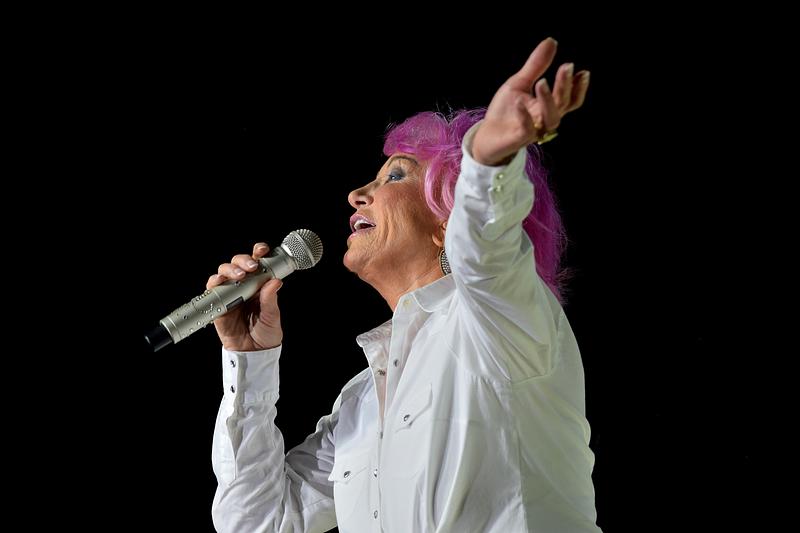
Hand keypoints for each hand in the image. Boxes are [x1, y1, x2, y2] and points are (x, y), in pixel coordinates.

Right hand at [206, 242, 283, 350]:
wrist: (254, 353)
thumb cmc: (266, 333)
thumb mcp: (272, 316)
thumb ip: (271, 299)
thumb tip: (275, 281)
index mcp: (259, 284)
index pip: (257, 263)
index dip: (258, 253)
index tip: (262, 250)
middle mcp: (243, 286)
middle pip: (238, 264)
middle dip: (243, 260)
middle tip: (252, 267)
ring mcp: (229, 294)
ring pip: (224, 272)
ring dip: (230, 269)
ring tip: (239, 276)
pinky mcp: (218, 304)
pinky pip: (212, 290)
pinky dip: (214, 282)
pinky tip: (220, 281)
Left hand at [472, 37, 589, 165]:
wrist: (486, 135)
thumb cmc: (506, 110)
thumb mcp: (520, 82)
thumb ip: (537, 65)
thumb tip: (552, 41)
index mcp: (548, 106)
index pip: (570, 99)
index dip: (578, 87)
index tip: (583, 72)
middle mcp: (545, 119)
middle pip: (563, 104)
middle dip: (565, 86)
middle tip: (567, 66)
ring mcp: (534, 130)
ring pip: (551, 118)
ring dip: (548, 100)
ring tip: (542, 82)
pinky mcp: (519, 139)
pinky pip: (526, 129)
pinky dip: (524, 116)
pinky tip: (519, 103)